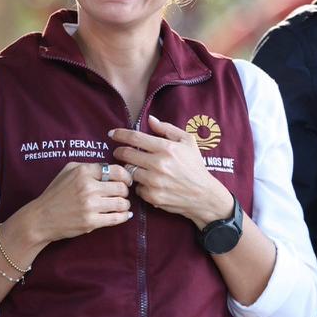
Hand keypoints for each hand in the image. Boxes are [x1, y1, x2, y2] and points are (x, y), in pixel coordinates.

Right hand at [25, 160, 132, 244]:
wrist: (42, 217)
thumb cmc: (55, 193)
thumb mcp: (68, 171)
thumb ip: (88, 167)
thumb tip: (109, 168)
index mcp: (83, 172)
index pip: (116, 171)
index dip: (126, 176)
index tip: (126, 181)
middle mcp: (88, 187)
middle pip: (121, 188)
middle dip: (125, 191)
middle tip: (123, 194)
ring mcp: (90, 206)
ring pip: (121, 203)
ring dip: (125, 204)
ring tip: (122, 204)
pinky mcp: (91, 222)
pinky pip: (116, 218)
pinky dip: (124, 216)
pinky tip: (125, 214)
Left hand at [109, 116, 232, 228]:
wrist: (203, 195)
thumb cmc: (195, 166)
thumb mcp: (187, 142)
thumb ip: (167, 129)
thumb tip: (150, 120)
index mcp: (166, 148)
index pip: (135, 137)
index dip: (120, 134)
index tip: (112, 133)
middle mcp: (158, 164)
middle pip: (127, 154)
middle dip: (120, 151)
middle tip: (120, 151)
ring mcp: (154, 182)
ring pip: (130, 171)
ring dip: (130, 168)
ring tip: (137, 167)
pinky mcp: (152, 196)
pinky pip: (137, 187)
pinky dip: (140, 184)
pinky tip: (148, 183)